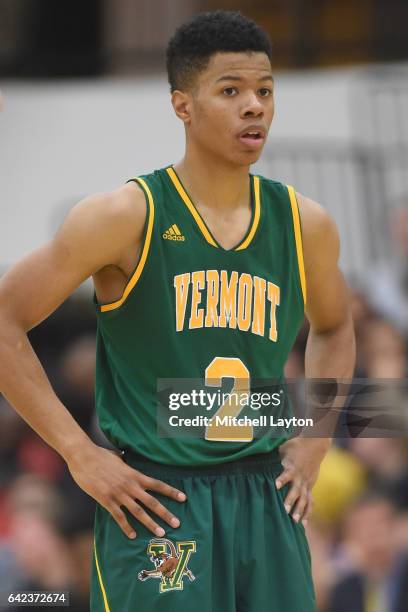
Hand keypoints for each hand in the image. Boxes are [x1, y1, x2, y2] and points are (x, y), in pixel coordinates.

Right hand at [67, 443, 185, 538]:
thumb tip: (128, 460)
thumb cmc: (100, 455)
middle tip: (177, 523)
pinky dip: (126, 527)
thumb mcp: (118, 458)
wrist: (84, 456)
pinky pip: (118, 516)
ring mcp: (118, 493)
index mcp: (134, 474)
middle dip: (165, 513)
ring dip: (150, 523)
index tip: (183, 498)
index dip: (171, 491)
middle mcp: (130, 485)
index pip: (157, 484)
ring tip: (160, 533)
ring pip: (138, 511)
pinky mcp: (106, 500)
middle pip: (152, 501)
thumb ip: (126, 463)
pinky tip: (133, 535)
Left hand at [275, 437, 330, 525]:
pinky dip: (307, 513)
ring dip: (299, 510)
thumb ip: (271, 453)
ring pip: (303, 499)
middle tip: (285, 510)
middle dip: (291, 500)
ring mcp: (306, 483)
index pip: (286, 474)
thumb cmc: (294, 446)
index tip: (276, 485)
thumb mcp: (282, 447)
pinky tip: (303, 525)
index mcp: (292, 466)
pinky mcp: (310, 487)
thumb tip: (255, 451)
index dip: (282, 479)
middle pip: (296, 490)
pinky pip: (310, 502)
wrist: (315, 446)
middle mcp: (300, 477)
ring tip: (294, 521)